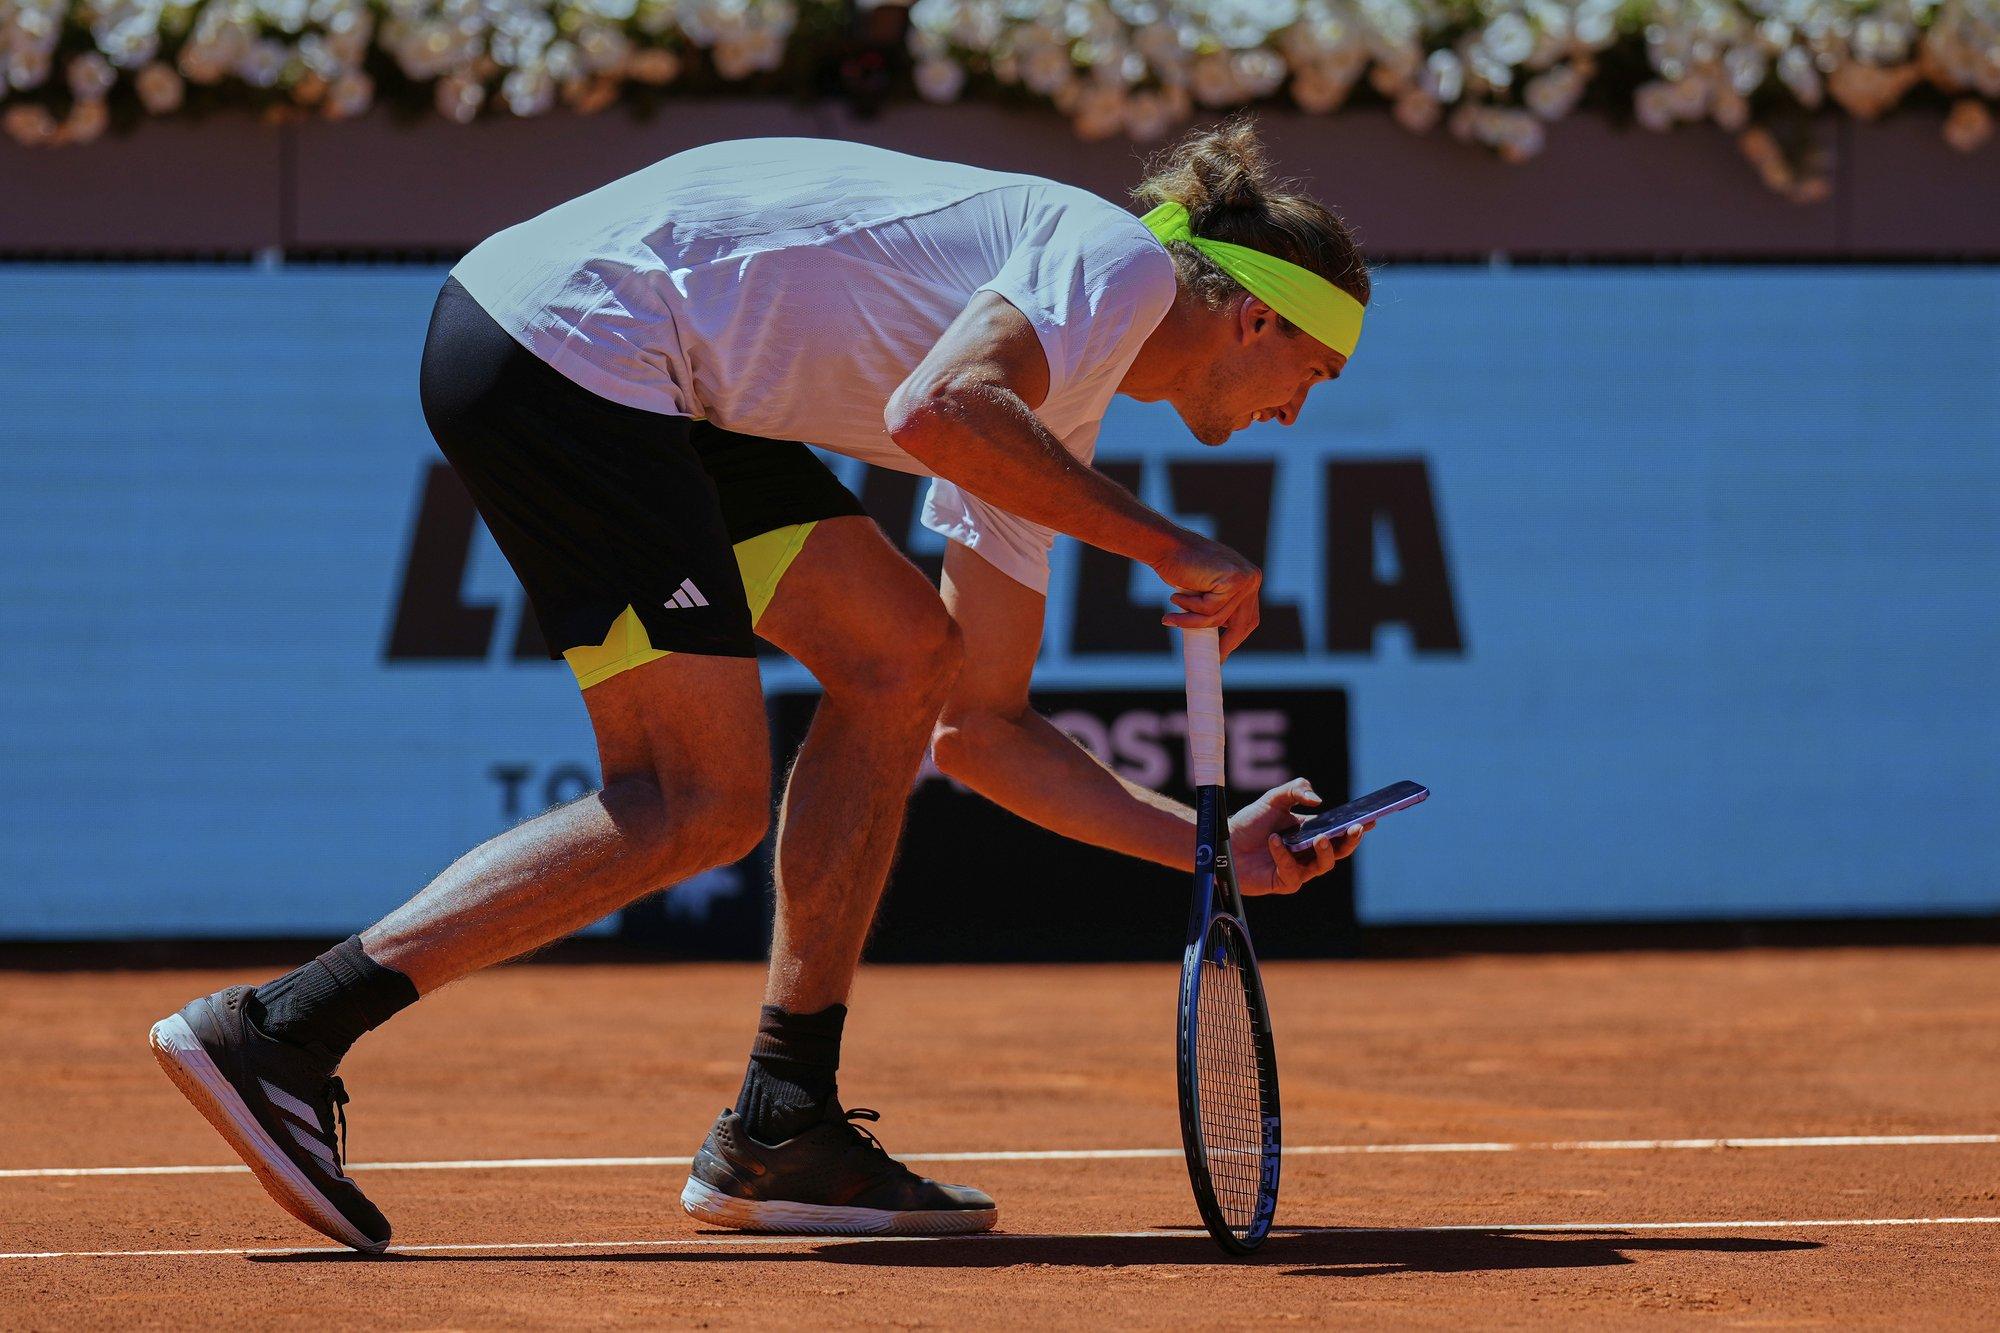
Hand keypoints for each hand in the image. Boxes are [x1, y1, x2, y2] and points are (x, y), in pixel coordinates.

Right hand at [1155, 528, 1261, 656]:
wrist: (1167, 544)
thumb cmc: (1181, 566)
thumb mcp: (1206, 590)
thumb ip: (1218, 605)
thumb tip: (1221, 642)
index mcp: (1249, 580)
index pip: (1248, 617)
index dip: (1235, 637)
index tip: (1221, 654)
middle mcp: (1252, 579)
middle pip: (1243, 623)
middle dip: (1226, 643)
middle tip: (1211, 658)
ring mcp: (1245, 579)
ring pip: (1220, 618)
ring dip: (1193, 623)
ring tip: (1170, 618)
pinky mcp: (1231, 581)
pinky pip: (1210, 610)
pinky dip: (1190, 609)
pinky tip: (1176, 596)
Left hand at [1228, 778, 1371, 895]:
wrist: (1224, 842)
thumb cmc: (1249, 822)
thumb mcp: (1273, 798)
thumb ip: (1296, 789)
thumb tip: (1319, 801)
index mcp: (1310, 832)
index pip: (1339, 830)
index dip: (1357, 826)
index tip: (1372, 818)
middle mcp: (1308, 852)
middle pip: (1339, 850)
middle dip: (1351, 840)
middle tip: (1356, 829)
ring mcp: (1299, 868)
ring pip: (1324, 865)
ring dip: (1325, 851)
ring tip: (1320, 838)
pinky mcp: (1285, 882)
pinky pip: (1293, 871)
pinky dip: (1284, 855)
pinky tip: (1274, 841)